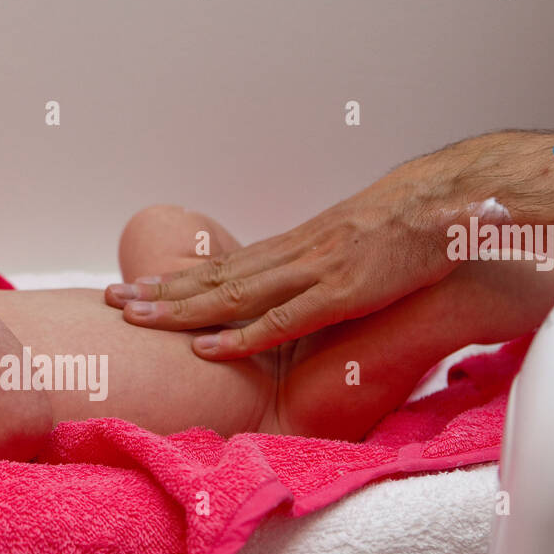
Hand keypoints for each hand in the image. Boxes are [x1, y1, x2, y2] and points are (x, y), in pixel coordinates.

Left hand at [105, 162, 463, 359]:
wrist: (443, 204)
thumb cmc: (402, 228)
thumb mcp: (347, 245)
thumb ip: (315, 270)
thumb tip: (288, 292)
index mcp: (291, 249)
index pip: (219, 267)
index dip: (174, 282)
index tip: (134, 290)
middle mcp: (290, 258)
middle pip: (212, 279)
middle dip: (158, 294)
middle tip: (110, 301)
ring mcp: (312, 275)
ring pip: (232, 296)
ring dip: (181, 310)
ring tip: (135, 318)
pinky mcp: (340, 294)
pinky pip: (282, 320)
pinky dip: (242, 337)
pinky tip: (207, 349)